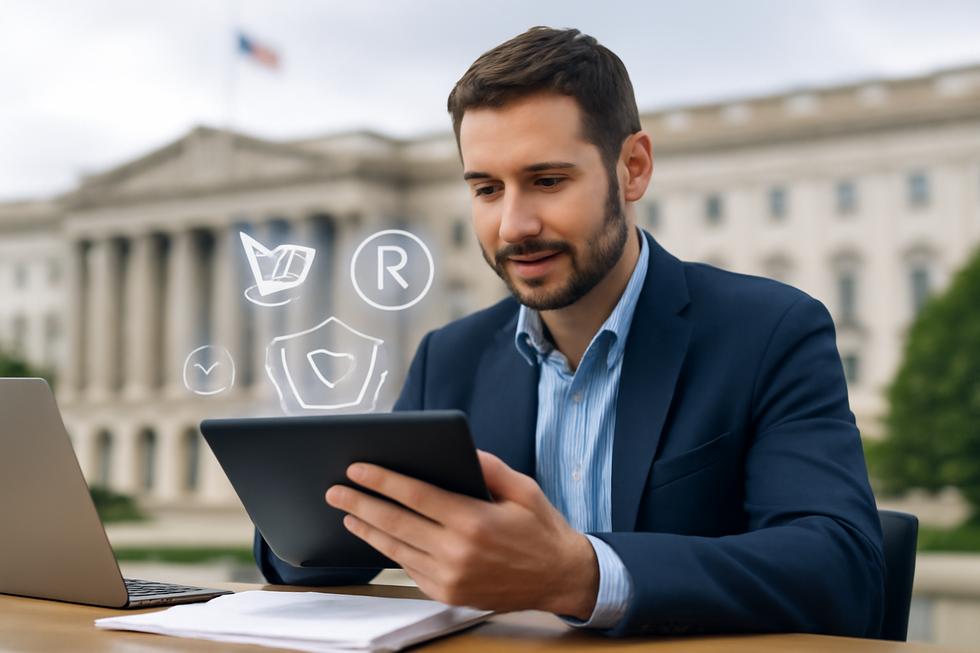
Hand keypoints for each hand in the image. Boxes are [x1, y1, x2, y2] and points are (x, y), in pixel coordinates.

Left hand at [325, 450, 598, 617]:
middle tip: (335, 490)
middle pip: (396, 523)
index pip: (416, 496)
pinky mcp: (448, 593)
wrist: (559, 578)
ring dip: (368, 529)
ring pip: (396, 549)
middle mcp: (457, 552)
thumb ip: (488, 466)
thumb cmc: (540, 528)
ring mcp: (450, 577)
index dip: (382, 480)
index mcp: (474, 521)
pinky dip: (389, 551)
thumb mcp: (523, 489)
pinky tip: (377, 536)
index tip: (357, 468)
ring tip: (348, 513)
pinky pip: (409, 568)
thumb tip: (457, 449)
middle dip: (361, 503)